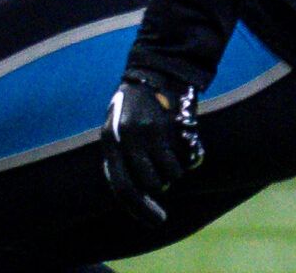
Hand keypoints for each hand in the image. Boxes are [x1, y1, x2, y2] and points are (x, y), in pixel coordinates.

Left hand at [101, 71, 204, 225]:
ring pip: (168, 176)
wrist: (156, 74)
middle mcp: (126, 138)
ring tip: (168, 160)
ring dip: (172, 175)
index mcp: (110, 140)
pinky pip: (181, 162)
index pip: (121, 185)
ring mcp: (147, 133)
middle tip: (163, 205)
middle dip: (156, 198)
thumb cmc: (136, 109)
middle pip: (147, 185)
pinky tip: (180, 148)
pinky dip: (185, 163)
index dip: (138, 208)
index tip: (154, 222)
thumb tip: (137, 197)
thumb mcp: (119, 130)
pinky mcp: (168, 128)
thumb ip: (123, 159)